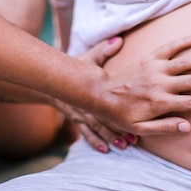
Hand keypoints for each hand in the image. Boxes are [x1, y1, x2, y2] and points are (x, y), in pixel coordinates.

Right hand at [53, 37, 132, 152]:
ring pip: (96, 129)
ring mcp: (80, 114)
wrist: (53, 80)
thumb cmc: (76, 69)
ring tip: (124, 146)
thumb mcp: (87, 59)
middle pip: (103, 118)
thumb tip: (118, 40)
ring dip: (110, 138)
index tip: (136, 116)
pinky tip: (104, 150)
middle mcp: (86, 104)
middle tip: (134, 139)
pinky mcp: (76, 121)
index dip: (120, 109)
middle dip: (118, 129)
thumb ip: (103, 51)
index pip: (106, 100)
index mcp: (90, 89)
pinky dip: (95, 142)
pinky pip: (85, 133)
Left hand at [90, 34, 190, 136]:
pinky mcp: (150, 58)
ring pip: (186, 62)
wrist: (99, 93)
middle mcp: (161, 83)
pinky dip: (185, 41)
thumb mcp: (139, 128)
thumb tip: (187, 127)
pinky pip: (170, 47)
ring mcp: (156, 68)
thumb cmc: (119, 114)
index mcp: (160, 102)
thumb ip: (164, 128)